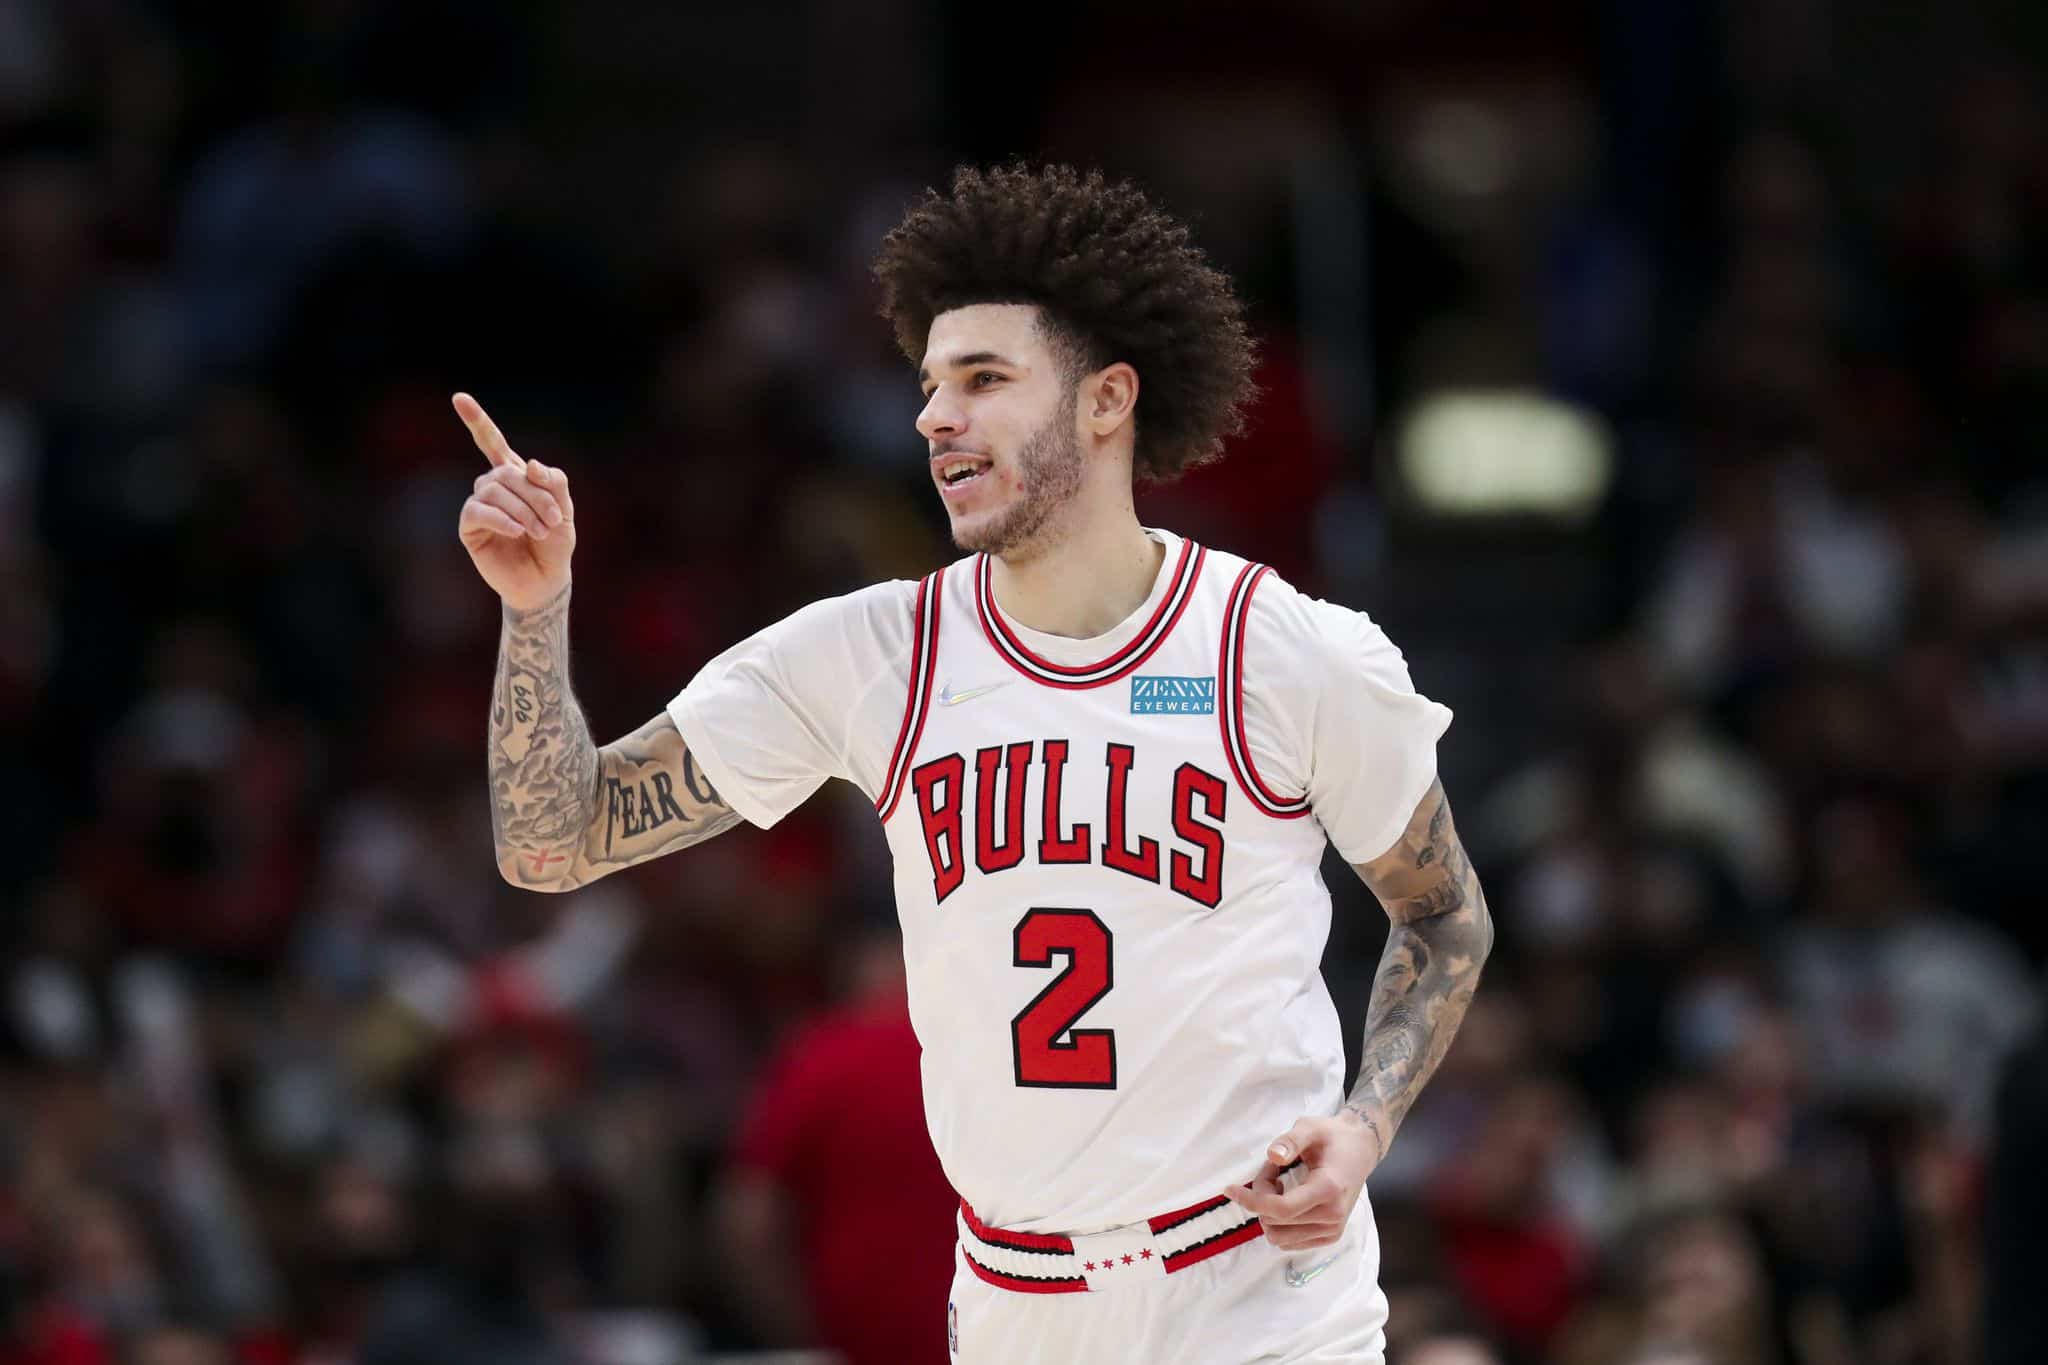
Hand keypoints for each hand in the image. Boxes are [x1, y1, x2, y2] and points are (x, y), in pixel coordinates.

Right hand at [454, 392, 576, 610]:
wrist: (546, 580)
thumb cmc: (555, 545)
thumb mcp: (564, 510)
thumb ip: (554, 483)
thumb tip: (530, 465)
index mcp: (515, 477)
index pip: (492, 443)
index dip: (476, 421)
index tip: (459, 398)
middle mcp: (493, 487)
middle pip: (507, 472)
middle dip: (535, 494)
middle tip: (554, 521)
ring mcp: (480, 506)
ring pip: (494, 489)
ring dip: (522, 509)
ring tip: (539, 530)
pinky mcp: (470, 528)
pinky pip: (479, 511)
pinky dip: (501, 519)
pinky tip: (517, 531)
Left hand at [1224, 1109, 1384, 1250]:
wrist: (1361, 1150)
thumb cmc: (1333, 1136)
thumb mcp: (1311, 1127)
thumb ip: (1290, 1140)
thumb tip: (1272, 1156)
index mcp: (1327, 1190)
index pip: (1280, 1209)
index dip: (1251, 1201)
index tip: (1230, 1189)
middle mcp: (1331, 1216)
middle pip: (1275, 1221)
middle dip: (1262, 1196)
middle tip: (1273, 1170)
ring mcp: (1331, 1230)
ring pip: (1278, 1237)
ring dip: (1269, 1212)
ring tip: (1281, 1185)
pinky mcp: (1329, 1236)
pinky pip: (1289, 1242)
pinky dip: (1280, 1222)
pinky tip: (1289, 1199)